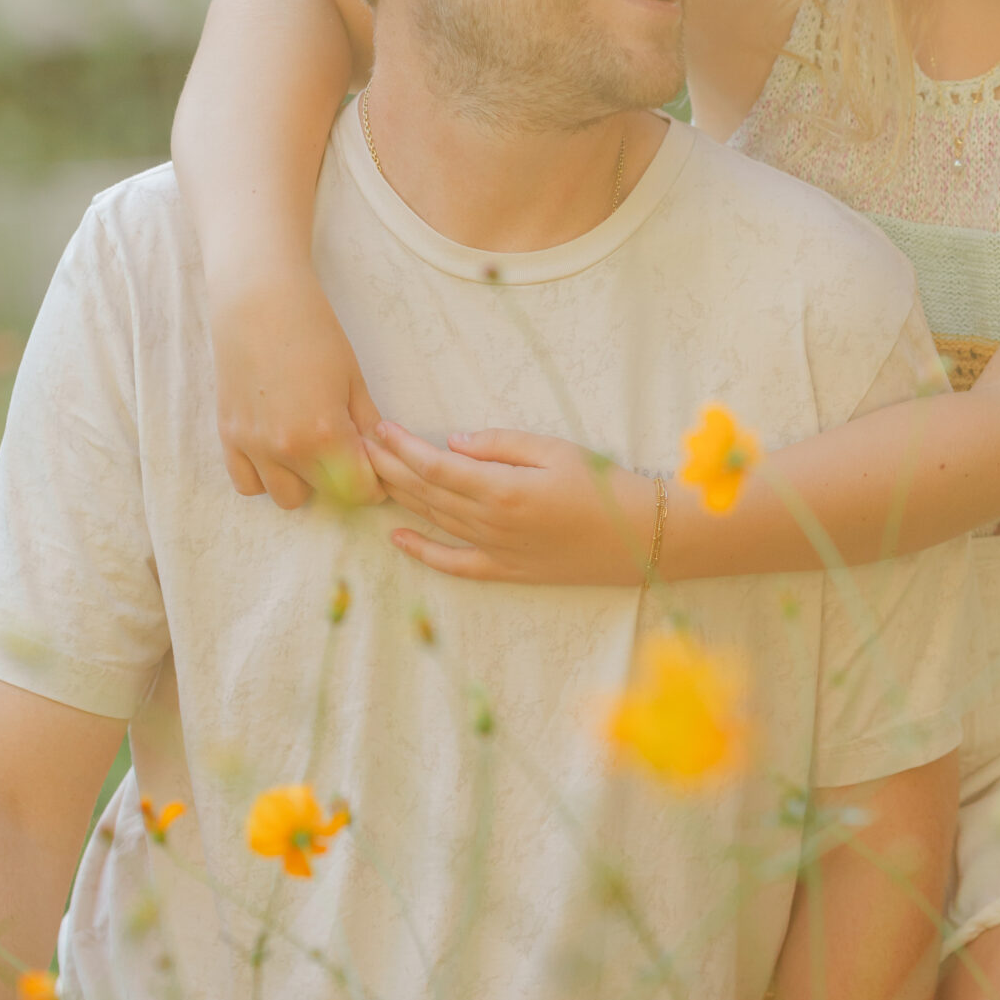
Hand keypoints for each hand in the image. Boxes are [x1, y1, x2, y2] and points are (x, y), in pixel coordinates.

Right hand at [209, 267, 383, 510]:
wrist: (257, 300)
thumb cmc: (313, 332)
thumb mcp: (352, 379)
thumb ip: (367, 427)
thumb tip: (383, 459)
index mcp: (325, 435)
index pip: (358, 490)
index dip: (374, 484)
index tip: (376, 471)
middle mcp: (287, 449)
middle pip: (326, 495)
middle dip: (341, 479)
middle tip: (345, 451)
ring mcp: (253, 445)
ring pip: (286, 498)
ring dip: (303, 482)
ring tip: (309, 451)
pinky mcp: (229, 436)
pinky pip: (247, 484)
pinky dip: (265, 477)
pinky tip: (278, 453)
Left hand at [366, 424, 655, 584]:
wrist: (642, 537)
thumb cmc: (603, 486)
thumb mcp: (554, 450)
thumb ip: (499, 445)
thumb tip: (452, 442)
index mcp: (500, 490)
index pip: (434, 466)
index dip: (401, 447)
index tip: (379, 429)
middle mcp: (490, 524)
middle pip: (425, 493)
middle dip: (387, 468)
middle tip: (357, 447)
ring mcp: (496, 551)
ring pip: (434, 521)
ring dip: (399, 499)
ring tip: (370, 477)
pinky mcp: (507, 570)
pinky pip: (455, 563)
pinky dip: (423, 552)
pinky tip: (398, 539)